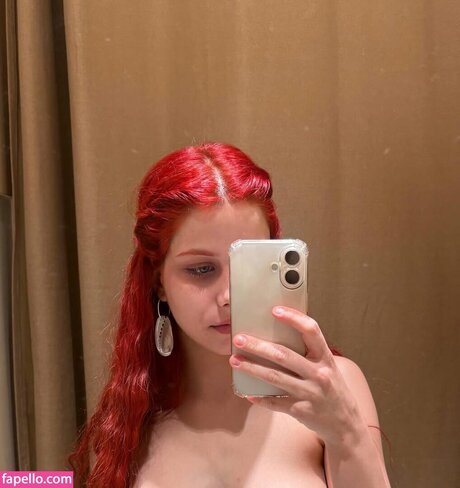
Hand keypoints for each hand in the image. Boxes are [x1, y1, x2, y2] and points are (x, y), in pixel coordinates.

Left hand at [229, 306, 365, 445]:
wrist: (346, 423)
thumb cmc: (332, 388)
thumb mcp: (327, 366)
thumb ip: (310, 352)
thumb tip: (279, 333)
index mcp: (326, 358)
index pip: (311, 331)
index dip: (293, 318)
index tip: (274, 310)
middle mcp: (319, 374)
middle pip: (283, 355)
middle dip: (258, 346)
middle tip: (239, 338)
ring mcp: (310, 393)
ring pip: (275, 377)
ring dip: (252, 368)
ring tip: (235, 360)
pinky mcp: (301, 410)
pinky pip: (275, 402)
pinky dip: (260, 398)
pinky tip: (247, 393)